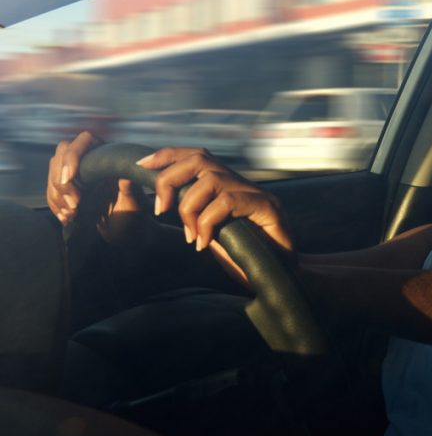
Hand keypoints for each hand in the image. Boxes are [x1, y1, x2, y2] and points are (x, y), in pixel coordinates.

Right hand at [46, 132, 145, 242]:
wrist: (126, 229)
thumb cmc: (134, 214)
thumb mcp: (134, 203)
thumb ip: (130, 190)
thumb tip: (126, 176)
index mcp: (108, 155)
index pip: (84, 140)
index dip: (72, 156)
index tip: (70, 178)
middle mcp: (91, 159)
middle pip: (61, 156)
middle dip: (62, 182)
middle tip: (74, 205)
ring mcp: (77, 173)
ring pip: (53, 174)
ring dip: (57, 196)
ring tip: (72, 215)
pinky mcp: (68, 188)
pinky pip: (52, 191)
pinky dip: (55, 205)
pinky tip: (65, 218)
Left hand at [137, 147, 294, 282]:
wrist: (283, 279)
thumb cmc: (247, 260)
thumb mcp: (211, 235)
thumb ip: (195, 217)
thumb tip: (163, 204)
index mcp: (230, 186)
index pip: (198, 156)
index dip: (168, 156)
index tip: (143, 165)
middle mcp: (244, 184)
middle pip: (200, 158)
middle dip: (170, 179)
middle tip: (160, 209)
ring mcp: (258, 194)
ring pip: (211, 179)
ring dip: (189, 207)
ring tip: (189, 236)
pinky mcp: (268, 208)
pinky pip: (227, 202)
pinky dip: (207, 222)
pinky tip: (204, 243)